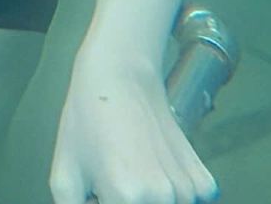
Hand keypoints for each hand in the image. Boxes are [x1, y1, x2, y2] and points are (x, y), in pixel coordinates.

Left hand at [50, 48, 217, 203]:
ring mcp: (190, 192)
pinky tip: (153, 178)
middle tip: (114, 192)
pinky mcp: (206, 184)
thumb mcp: (65, 176)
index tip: (104, 200)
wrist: (122, 79)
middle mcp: (164, 198)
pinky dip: (173, 202)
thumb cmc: (86, 123)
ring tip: (129, 184)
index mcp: (126, 198)